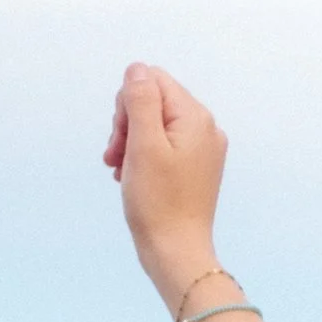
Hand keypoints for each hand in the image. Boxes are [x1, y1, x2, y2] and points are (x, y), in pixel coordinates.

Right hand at [107, 61, 229, 311]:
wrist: (176, 252)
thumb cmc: (158, 202)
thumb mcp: (143, 144)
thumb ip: (140, 100)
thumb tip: (137, 70)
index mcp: (196, 118)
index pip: (153, 81)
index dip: (127, 103)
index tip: (120, 136)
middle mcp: (205, 129)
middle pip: (154, 102)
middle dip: (127, 125)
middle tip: (116, 156)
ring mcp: (202, 150)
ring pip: (154, 125)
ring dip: (130, 142)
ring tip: (120, 169)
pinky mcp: (194, 169)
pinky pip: (163, 147)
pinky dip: (142, 157)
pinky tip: (130, 177)